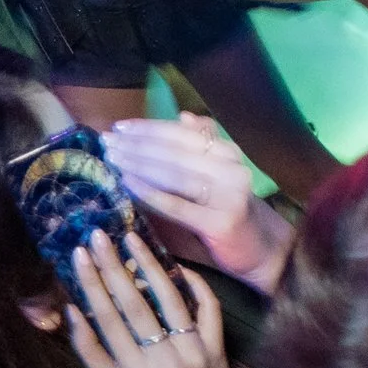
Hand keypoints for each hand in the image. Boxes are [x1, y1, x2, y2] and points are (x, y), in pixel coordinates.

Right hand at [65, 232, 254, 367]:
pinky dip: (194, 281)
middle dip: (114, 268)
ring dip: (150, 265)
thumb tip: (72, 310)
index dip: (93, 285)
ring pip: (170, 300)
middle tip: (99, 237)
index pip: (108, 321)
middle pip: (135, 306)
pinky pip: (206, 305)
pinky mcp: (217, 343)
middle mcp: (162, 363)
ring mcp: (192, 352)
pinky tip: (176, 263)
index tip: (80, 255)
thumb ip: (91, 352)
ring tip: (132, 239)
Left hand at [104, 116, 292, 294]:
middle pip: (177, 152)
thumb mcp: (220, 174)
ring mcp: (229, 195)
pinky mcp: (221, 222)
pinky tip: (128, 184)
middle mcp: (232, 168)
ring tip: (112, 159)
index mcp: (230, 153)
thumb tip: (183, 116)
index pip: (184, 134)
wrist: (260, 251)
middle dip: (138, 145)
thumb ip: (203, 146)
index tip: (120, 126)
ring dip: (139, 164)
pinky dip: (150, 193)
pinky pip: (177, 205)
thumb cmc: (229, 211)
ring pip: (176, 174)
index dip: (151, 128)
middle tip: (107, 141)